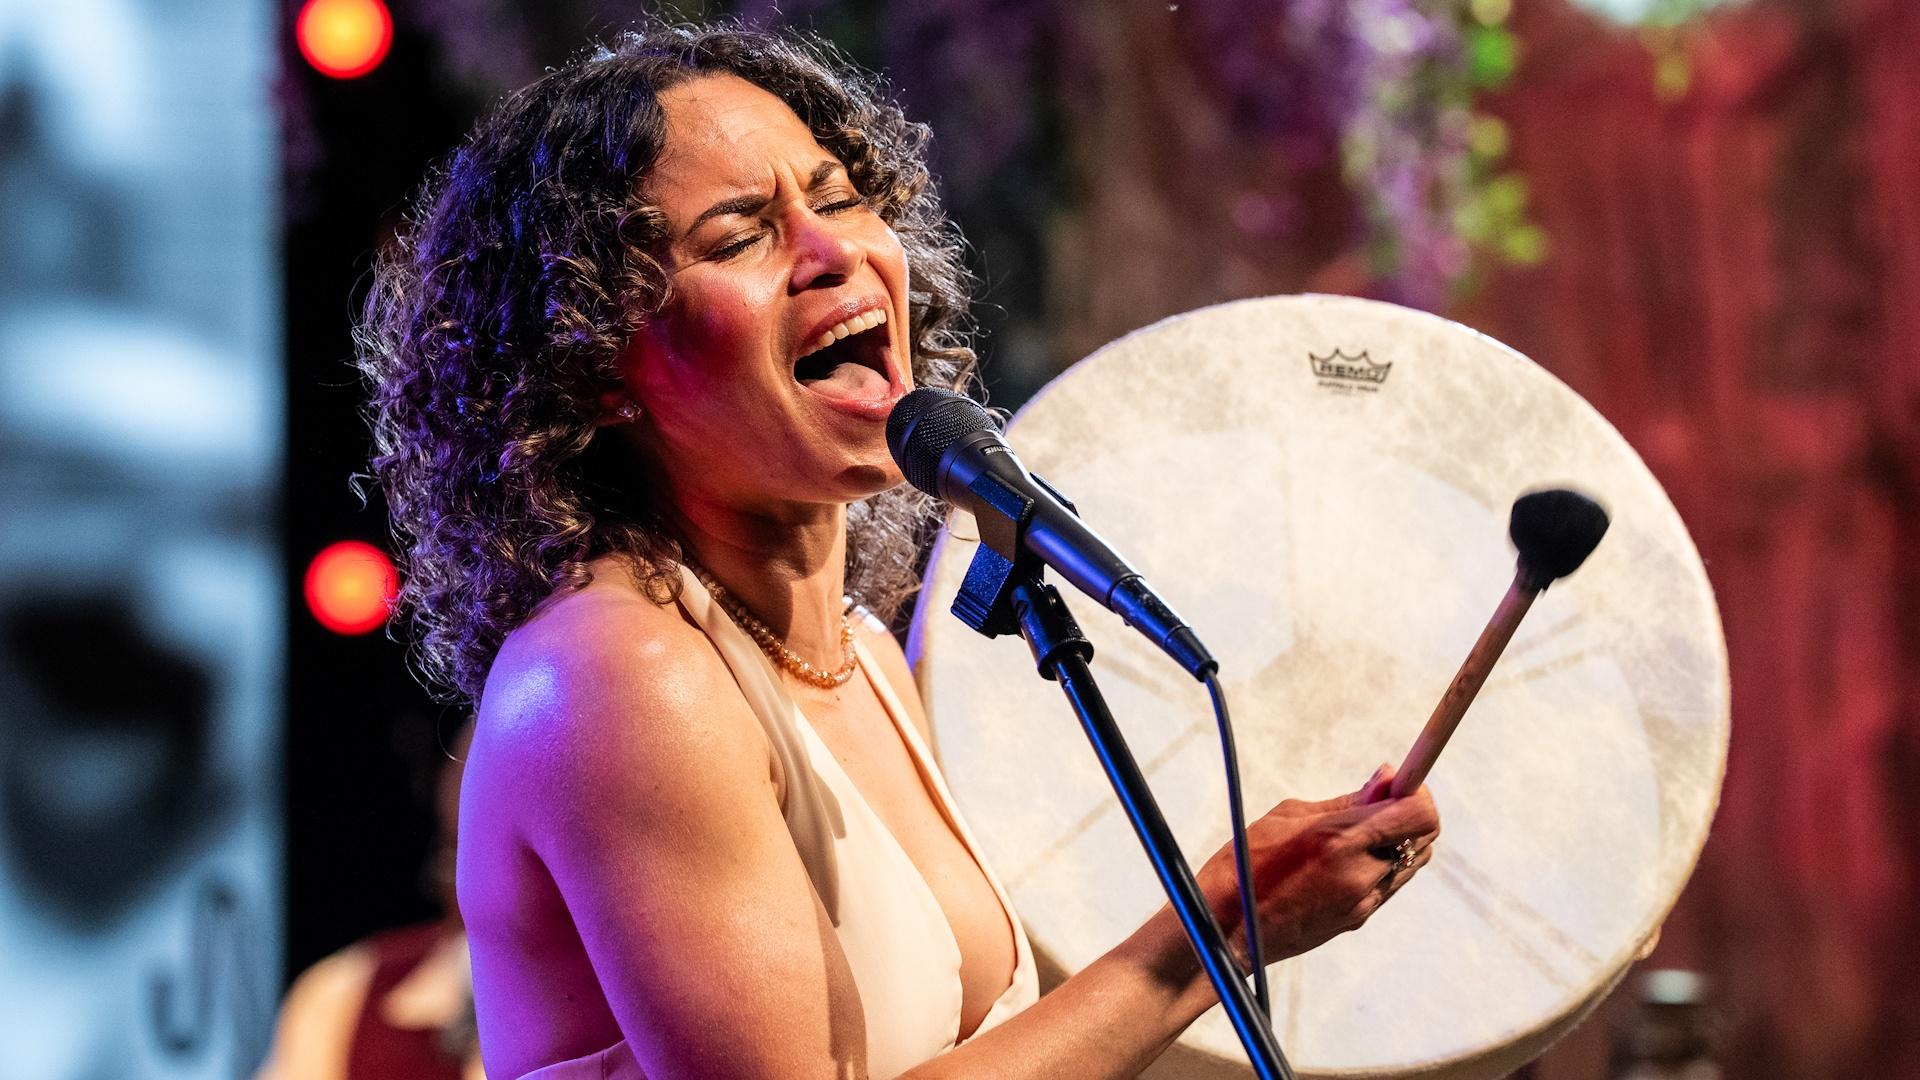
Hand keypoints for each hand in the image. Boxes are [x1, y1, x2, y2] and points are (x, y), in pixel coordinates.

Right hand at [1194, 764, 1439, 965]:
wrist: (1225, 931)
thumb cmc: (1244, 865)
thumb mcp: (1287, 817)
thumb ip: (1344, 801)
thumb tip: (1386, 779)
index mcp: (1340, 840)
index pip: (1419, 815)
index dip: (1417, 791)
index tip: (1397, 781)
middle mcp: (1361, 874)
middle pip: (1424, 838)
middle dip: (1409, 813)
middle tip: (1377, 801)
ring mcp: (1363, 902)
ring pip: (1410, 863)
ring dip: (1397, 840)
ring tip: (1356, 832)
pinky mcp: (1357, 919)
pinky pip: (1388, 884)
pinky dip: (1379, 863)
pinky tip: (1344, 858)